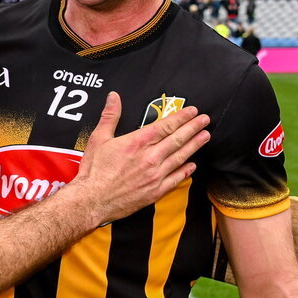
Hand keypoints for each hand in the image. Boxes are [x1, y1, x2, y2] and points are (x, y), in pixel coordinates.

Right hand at [76, 92, 209, 225]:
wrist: (92, 200)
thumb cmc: (93, 171)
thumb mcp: (98, 139)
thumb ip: (110, 116)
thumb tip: (114, 97)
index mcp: (137, 142)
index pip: (166, 126)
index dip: (182, 117)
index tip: (193, 111)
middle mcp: (150, 157)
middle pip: (178, 139)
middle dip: (194, 128)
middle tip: (206, 120)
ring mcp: (155, 175)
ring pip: (180, 157)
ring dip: (194, 145)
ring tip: (205, 137)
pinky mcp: (155, 191)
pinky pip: (175, 179)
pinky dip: (185, 171)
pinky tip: (192, 165)